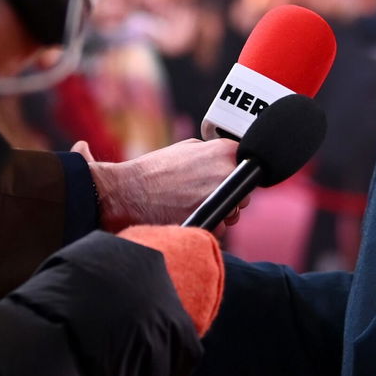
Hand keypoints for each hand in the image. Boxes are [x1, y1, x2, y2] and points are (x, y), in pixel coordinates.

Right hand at [77, 137, 249, 230]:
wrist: (126, 192)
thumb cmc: (154, 170)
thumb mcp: (187, 147)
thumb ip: (213, 151)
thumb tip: (231, 160)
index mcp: (224, 150)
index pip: (249, 164)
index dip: (237, 174)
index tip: (227, 179)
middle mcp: (227, 172)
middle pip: (245, 191)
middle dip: (232, 197)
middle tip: (210, 196)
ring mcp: (220, 196)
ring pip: (235, 212)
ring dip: (223, 214)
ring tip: (197, 207)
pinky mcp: (210, 218)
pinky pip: (220, 227)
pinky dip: (210, 227)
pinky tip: (192, 218)